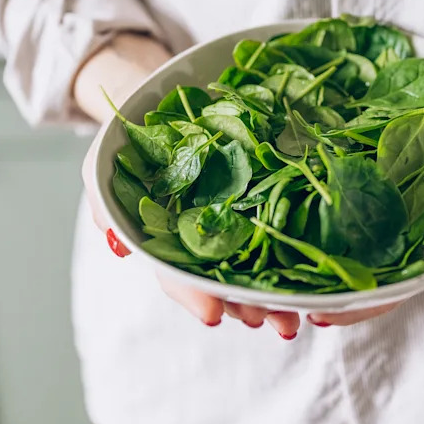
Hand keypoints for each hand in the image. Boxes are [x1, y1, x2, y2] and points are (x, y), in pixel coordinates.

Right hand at [75, 34, 309, 337]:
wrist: (156, 99)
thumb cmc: (132, 137)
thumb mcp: (104, 164)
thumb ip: (105, 202)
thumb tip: (120, 244)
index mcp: (169, 232)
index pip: (178, 271)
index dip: (194, 294)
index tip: (214, 316)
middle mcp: (206, 231)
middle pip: (228, 277)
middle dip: (251, 305)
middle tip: (275, 324)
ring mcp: (237, 213)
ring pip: (261, 261)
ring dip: (280, 293)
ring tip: (300, 315)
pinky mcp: (266, 188)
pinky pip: (288, 220)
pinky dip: (303, 249)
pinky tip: (320, 273)